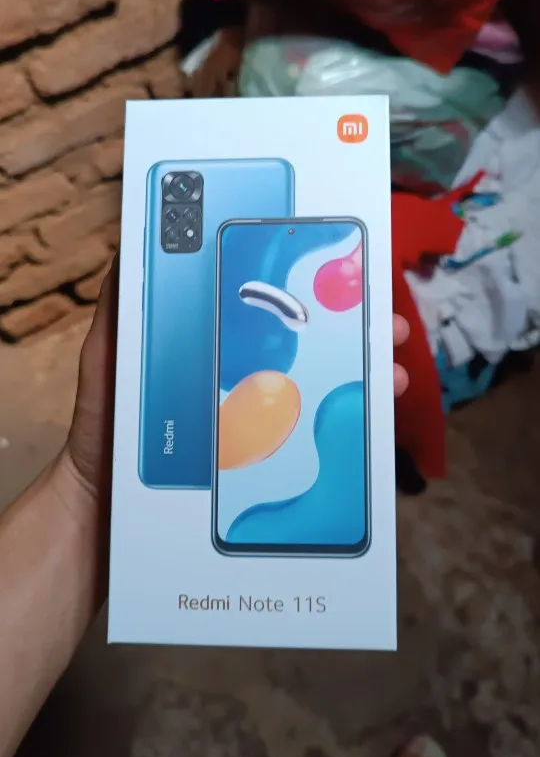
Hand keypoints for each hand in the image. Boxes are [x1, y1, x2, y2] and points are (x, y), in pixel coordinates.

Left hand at [60, 262, 409, 505]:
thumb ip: (121, 309)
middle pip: (311, 346)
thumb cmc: (102, 434)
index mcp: (211, 349)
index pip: (272, 308)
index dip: (312, 289)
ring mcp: (257, 425)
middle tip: (388, 324)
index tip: (347, 272)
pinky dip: (347, 429)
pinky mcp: (264, 468)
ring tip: (394, 367)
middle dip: (355, 329)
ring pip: (324, 390)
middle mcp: (242, 381)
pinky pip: (316, 443)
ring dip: (365, 375)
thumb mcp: (106, 360)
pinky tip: (371, 422)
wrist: (103, 518)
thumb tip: (138, 238)